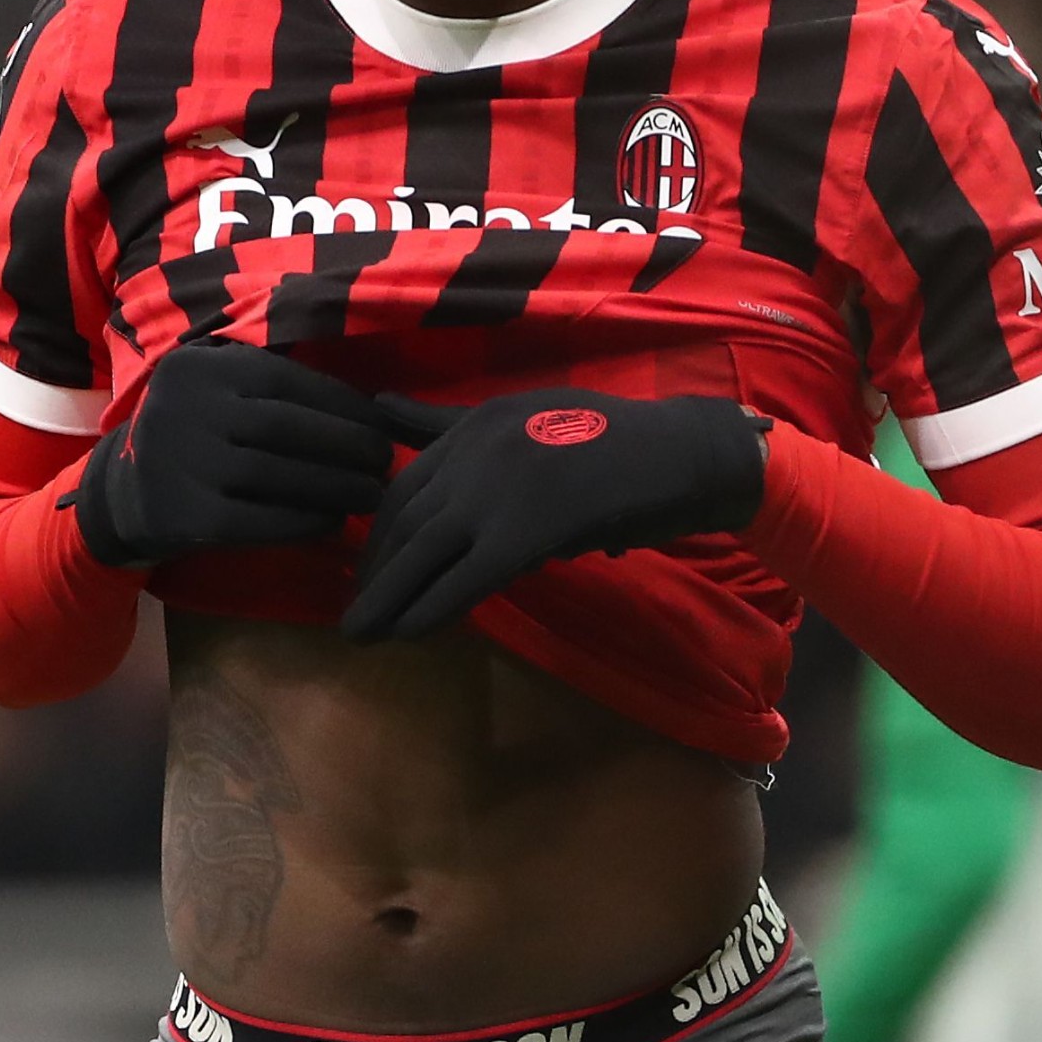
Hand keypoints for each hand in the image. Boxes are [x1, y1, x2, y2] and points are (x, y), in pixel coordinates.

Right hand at [74, 342, 398, 568]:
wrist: (123, 494)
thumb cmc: (194, 438)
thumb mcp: (217, 391)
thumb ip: (271, 387)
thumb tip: (369, 408)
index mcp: (201, 368)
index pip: (286, 381)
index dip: (343, 403)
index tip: (383, 424)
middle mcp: (188, 409)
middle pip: (286, 427)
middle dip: (347, 445)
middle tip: (385, 462)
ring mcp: (185, 463)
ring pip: (278, 474)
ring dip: (335, 486)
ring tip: (371, 494)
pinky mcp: (187, 516)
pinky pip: (260, 520)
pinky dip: (305, 521)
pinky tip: (333, 521)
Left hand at [340, 388, 769, 641]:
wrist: (682, 455)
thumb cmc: (615, 439)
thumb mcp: (526, 415)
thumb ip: (451, 422)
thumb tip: (383, 405)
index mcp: (475, 422)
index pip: (406, 482)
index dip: (380, 533)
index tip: (368, 568)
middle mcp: (475, 449)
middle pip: (404, 519)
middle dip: (375, 570)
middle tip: (359, 611)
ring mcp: (497, 490)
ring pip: (422, 552)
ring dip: (386, 598)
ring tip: (364, 633)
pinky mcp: (523, 532)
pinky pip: (462, 580)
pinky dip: (429, 611)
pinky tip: (410, 635)